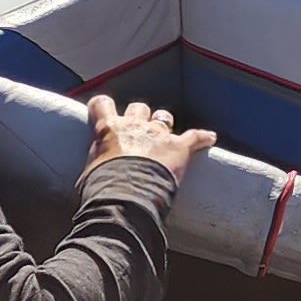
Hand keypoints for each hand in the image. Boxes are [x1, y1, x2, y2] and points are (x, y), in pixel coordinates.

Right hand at [86, 96, 217, 181]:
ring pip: (164, 117)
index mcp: (108, 129)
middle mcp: (134, 125)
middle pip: (139, 108)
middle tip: (138, 132)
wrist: (127, 196)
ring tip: (166, 137)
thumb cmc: (102, 188)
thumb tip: (93, 179)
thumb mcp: (89, 173)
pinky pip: (196, 137)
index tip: (105, 110)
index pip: (102, 104)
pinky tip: (210, 138)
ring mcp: (158, 134)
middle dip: (139, 116)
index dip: (103, 106)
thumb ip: (95, 166)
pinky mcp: (179, 147)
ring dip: (164, 125)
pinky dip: (203, 138)